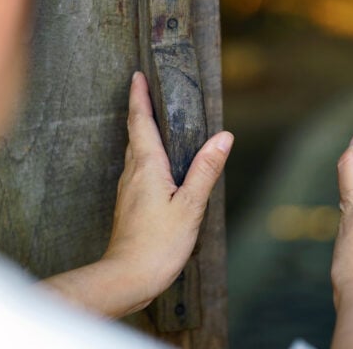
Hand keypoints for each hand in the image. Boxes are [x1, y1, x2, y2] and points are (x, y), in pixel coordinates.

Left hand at [43, 72, 232, 316]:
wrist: (128, 277)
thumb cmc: (158, 245)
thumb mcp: (190, 205)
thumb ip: (205, 169)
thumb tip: (223, 137)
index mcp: (146, 167)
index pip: (139, 122)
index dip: (138, 97)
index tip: (137, 76)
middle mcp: (133, 174)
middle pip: (134, 133)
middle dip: (139, 109)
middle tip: (146, 90)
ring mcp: (128, 190)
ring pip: (134, 151)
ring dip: (140, 131)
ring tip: (153, 120)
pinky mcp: (129, 205)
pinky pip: (136, 169)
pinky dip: (145, 155)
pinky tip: (156, 164)